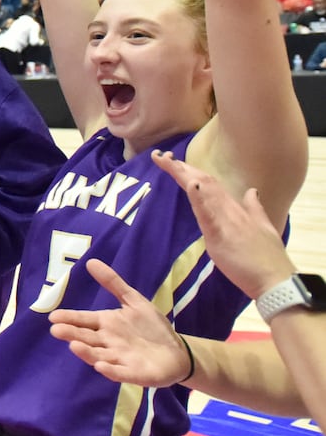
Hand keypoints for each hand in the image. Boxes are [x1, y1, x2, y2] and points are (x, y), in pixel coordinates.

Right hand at [49, 258, 191, 386]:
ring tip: (73, 345)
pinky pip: (120, 373)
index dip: (69, 318)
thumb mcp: (134, 301)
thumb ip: (113, 283)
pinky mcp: (134, 373)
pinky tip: (101, 366)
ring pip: (98, 355)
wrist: (177, 351)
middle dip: (71, 334)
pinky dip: (110, 370)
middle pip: (86, 338)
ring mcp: (119, 359)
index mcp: (106, 324)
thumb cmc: (151, 327)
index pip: (84, 320)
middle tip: (56, 330)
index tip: (53, 316)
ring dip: (86, 352)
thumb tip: (90, 262)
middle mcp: (108, 342)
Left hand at [152, 150, 292, 299]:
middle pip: (202, 182)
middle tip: (159, 156)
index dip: (191, 171)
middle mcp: (229, 209)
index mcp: (234, 209)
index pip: (210, 184)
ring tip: (167, 161)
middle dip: (180, 168)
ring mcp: (225, 220)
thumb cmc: (265, 258)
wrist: (275, 279)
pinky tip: (192, 186)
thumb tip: (252, 191)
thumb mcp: (260, 228)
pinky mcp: (221, 235)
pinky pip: (208, 214)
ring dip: (184, 175)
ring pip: (204, 192)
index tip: (172, 160)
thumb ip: (253, 208)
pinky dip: (199, 199)